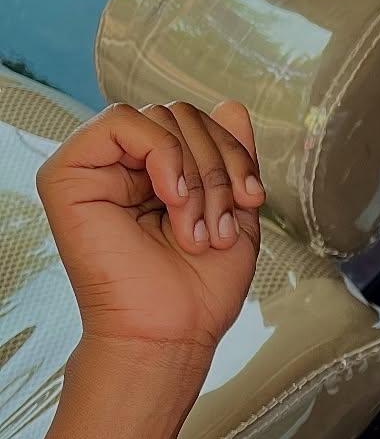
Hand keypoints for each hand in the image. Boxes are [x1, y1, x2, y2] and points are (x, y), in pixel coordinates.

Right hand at [35, 99, 267, 371]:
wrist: (170, 333)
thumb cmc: (198, 291)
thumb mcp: (234, 213)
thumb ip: (232, 158)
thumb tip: (233, 105)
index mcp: (159, 174)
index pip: (199, 125)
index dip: (235, 153)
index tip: (252, 199)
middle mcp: (124, 166)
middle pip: (182, 115)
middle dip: (217, 168)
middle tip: (219, 226)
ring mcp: (96, 168)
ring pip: (160, 117)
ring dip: (195, 175)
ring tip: (196, 230)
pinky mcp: (68, 174)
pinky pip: (121, 121)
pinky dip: (162, 154)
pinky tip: (172, 197)